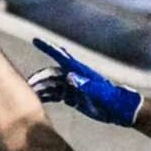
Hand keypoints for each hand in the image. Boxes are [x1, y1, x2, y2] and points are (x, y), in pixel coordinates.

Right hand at [27, 38, 143, 126]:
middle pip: (52, 74)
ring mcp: (74, 88)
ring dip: (41, 89)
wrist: (122, 110)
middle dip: (40, 78)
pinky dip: (47, 97)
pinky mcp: (74, 98)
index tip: (36, 39)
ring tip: (30, 95)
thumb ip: (85, 85)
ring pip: (52, 86)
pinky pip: (56, 96)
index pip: (62, 57)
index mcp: (81, 72)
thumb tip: (69, 76)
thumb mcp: (100, 92)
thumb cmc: (114, 99)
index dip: (49, 48)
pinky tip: (38, 101)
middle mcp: (75, 78)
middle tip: (29, 85)